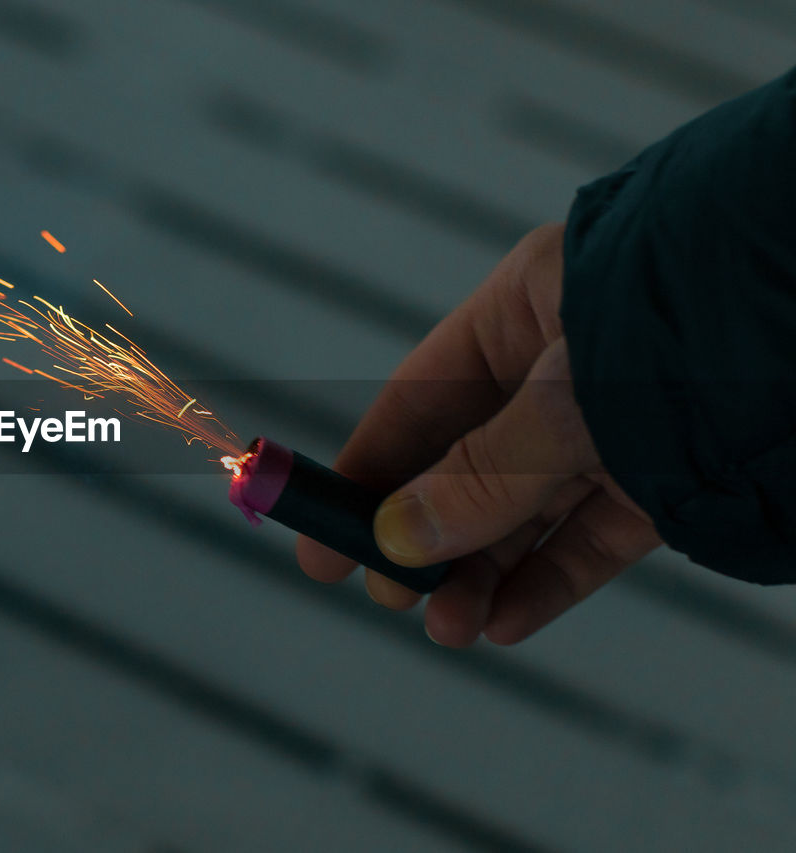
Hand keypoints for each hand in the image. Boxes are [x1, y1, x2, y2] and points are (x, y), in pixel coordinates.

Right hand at [296, 224, 662, 646]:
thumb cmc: (693, 327)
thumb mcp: (568, 401)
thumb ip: (482, 473)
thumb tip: (394, 541)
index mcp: (525, 310)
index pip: (420, 400)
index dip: (367, 469)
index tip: (319, 534)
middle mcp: (563, 369)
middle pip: (467, 464)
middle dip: (427, 537)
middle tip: (390, 595)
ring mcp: (616, 425)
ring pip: (528, 508)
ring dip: (483, 571)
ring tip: (446, 628)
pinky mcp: (669, 475)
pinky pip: (593, 536)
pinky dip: (549, 581)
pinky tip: (504, 623)